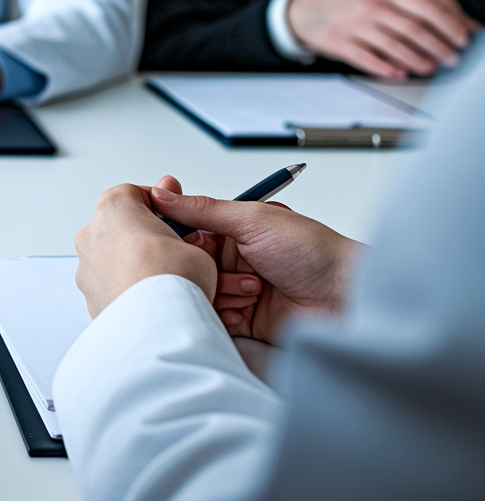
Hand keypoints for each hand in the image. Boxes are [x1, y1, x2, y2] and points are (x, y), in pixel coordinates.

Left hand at [73, 179, 217, 318]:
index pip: (134, 195)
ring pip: (115, 260)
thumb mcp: (194, 240)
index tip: (174, 220)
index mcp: (115, 209)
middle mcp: (92, 236)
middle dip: (146, 239)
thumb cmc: (174, 279)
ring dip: (136, 266)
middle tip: (174, 254)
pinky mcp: (89, 298)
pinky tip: (153, 301)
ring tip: (166, 282)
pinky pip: (111, 287)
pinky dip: (128, 291)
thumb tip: (175, 196)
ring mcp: (86, 268)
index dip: (160, 207)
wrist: (157, 327)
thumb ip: (181, 217)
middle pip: (121, 229)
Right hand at [150, 183, 360, 344]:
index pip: (190, 230)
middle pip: (192, 264)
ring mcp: (240, 288)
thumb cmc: (313, 252)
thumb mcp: (253, 219)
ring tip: (252, 290)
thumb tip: (162, 194)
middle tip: (221, 270)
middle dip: (204, 269)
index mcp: (236, 228)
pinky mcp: (245, 318)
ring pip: (202, 291)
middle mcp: (236, 257)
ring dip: (221, 291)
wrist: (348, 297)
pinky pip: (215, 316)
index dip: (179, 237)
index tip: (169, 241)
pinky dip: (224, 314)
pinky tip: (244, 310)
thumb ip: (203, 209)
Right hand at [286, 0, 479, 77]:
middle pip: (416, 28)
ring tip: (430, 68)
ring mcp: (355, 24)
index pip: (431, 6)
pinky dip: (386, 68)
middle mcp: (374, 4)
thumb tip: (460, 20)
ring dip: (418, 60)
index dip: (452, 25)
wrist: (305, 7)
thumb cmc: (350, 0)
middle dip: (440, 47)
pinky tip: (399, 73)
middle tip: (452, 58)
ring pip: (395, 45)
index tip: (465, 39)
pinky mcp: (340, 43)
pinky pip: (367, 59)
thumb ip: (422, 2)